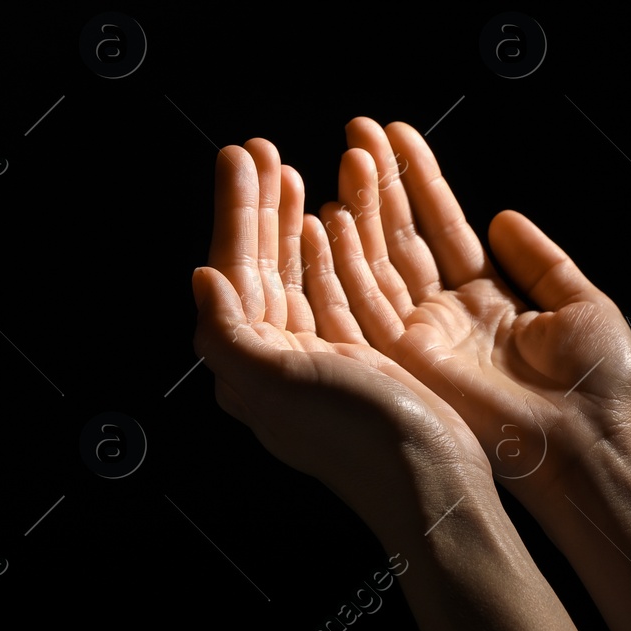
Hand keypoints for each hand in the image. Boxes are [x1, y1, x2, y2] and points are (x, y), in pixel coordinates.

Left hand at [191, 138, 493, 534]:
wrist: (429, 483)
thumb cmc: (356, 438)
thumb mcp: (276, 385)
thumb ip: (226, 332)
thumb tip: (200, 277)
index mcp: (249, 364)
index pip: (233, 268)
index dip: (236, 210)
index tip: (242, 156)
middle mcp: (276, 360)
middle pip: (260, 264)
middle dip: (259, 205)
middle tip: (262, 148)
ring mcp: (318, 358)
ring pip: (295, 272)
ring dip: (290, 220)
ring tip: (292, 170)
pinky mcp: (359, 360)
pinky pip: (333, 292)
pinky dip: (328, 252)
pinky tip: (329, 221)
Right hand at [316, 117, 630, 506]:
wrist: (590, 445)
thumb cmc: (599, 386)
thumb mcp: (580, 302)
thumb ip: (539, 257)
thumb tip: (502, 215)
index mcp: (488, 301)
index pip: (443, 227)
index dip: (421, 181)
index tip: (397, 137)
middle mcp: (448, 317)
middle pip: (403, 236)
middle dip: (381, 182)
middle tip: (358, 130)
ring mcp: (422, 337)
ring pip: (378, 261)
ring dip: (361, 209)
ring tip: (348, 154)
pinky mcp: (404, 360)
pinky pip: (362, 303)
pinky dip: (343, 261)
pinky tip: (327, 218)